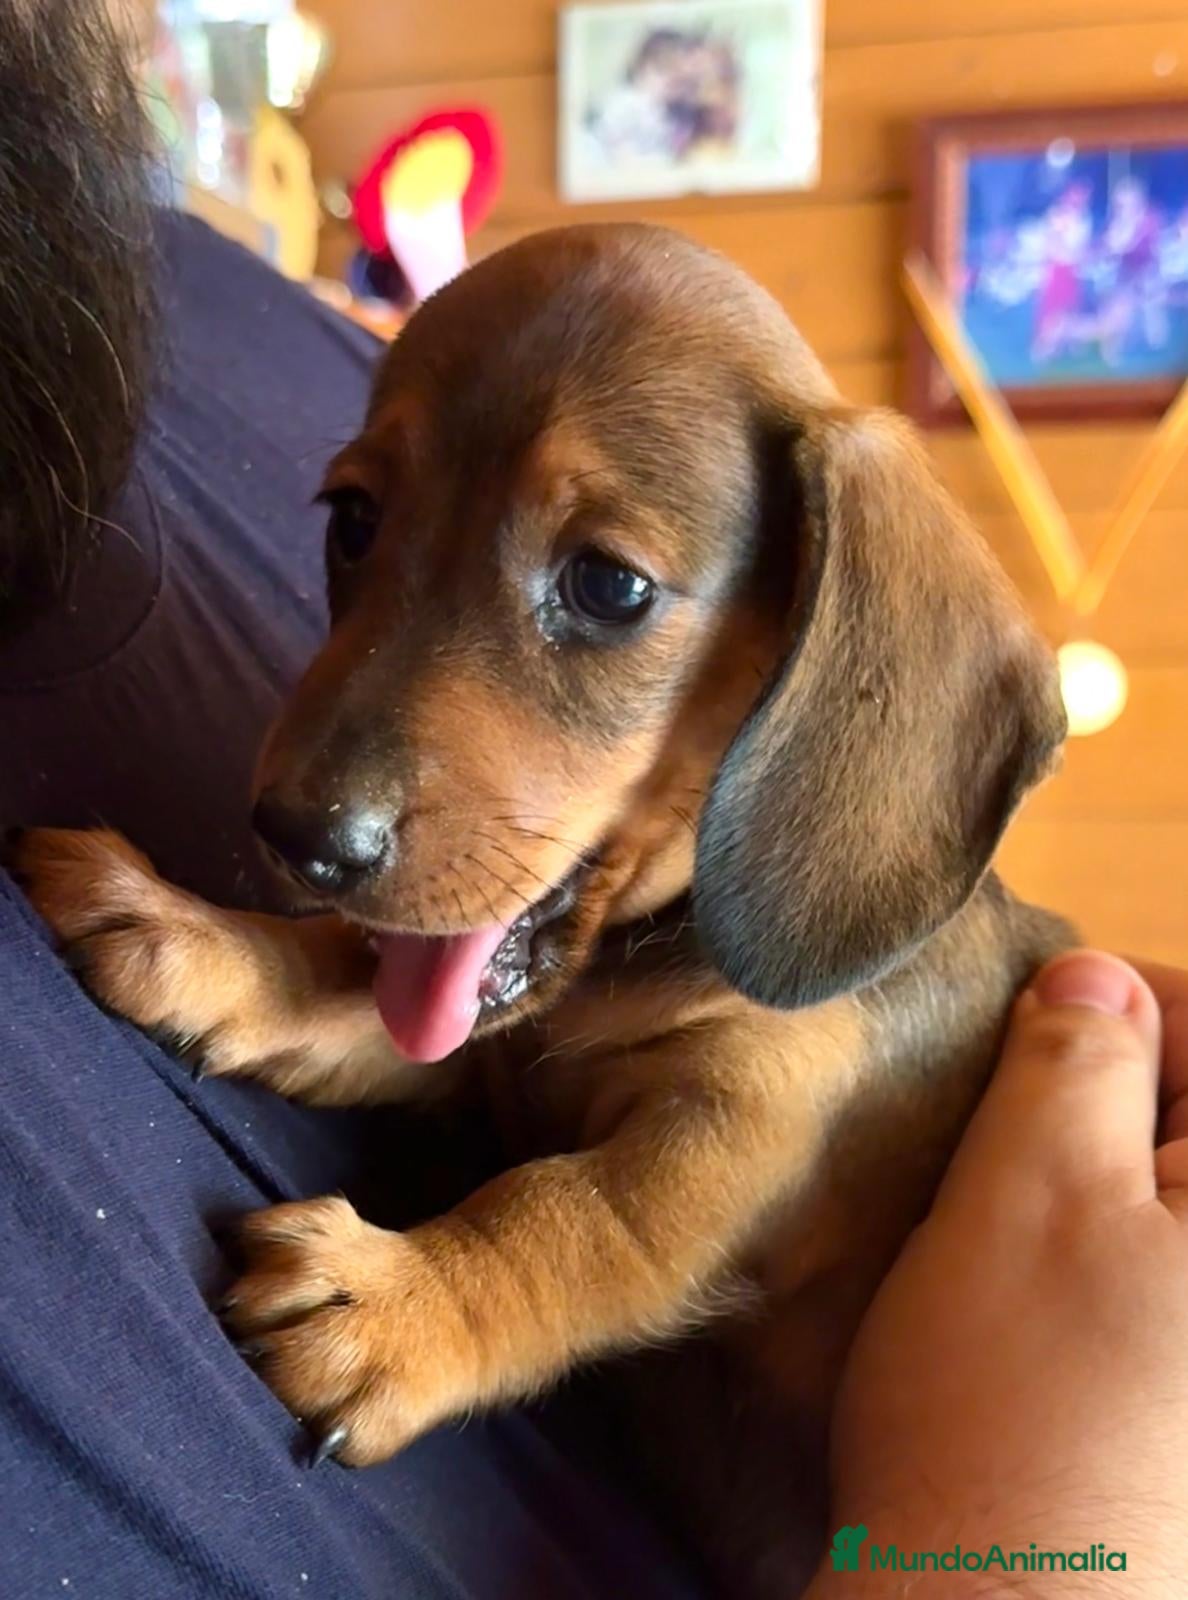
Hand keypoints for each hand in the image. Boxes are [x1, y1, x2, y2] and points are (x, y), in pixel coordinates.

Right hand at [807, 951, 1187, 1598]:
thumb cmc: (1011, 1415)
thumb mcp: (1022, 1194)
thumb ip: (1073, 1059)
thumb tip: (1096, 978)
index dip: (1113, 1009)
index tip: (1021, 1041)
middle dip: (1102, 1110)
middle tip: (1003, 1156)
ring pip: (1174, 1209)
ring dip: (1101, 1195)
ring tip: (1017, 1251)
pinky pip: (1166, 1293)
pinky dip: (1116, 1275)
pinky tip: (1053, 1327)